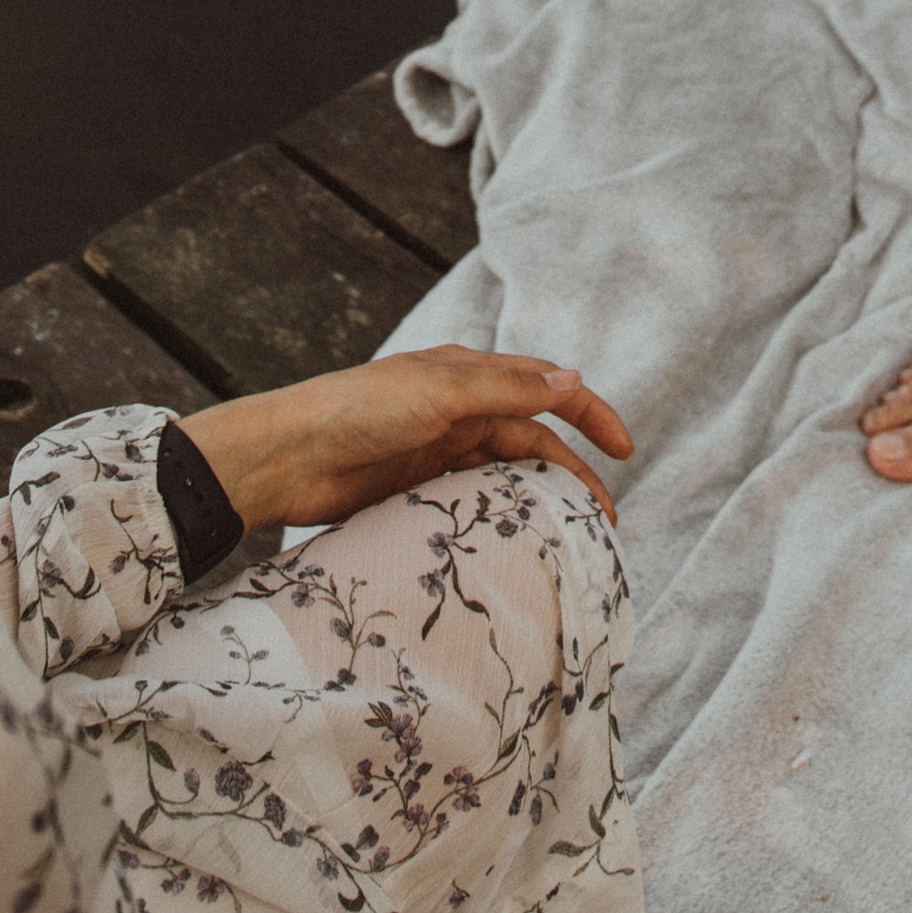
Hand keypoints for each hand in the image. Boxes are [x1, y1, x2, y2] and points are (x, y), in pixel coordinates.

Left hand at [178, 344, 633, 534]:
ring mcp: (440, 448)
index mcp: (468, 373)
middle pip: (533, 437)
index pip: (546, 387)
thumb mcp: (439, 392)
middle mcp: (460, 407)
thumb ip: (506, 389)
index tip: (623, 450)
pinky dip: (501, 514)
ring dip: (540, 497)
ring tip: (570, 537)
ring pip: (507, 471)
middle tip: (604, 518)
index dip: (589, 413)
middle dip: (572, 472)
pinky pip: (474, 498)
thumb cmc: (357, 411)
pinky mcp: (418, 485)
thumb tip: (571, 377)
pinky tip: (516, 540)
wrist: (287, 458)